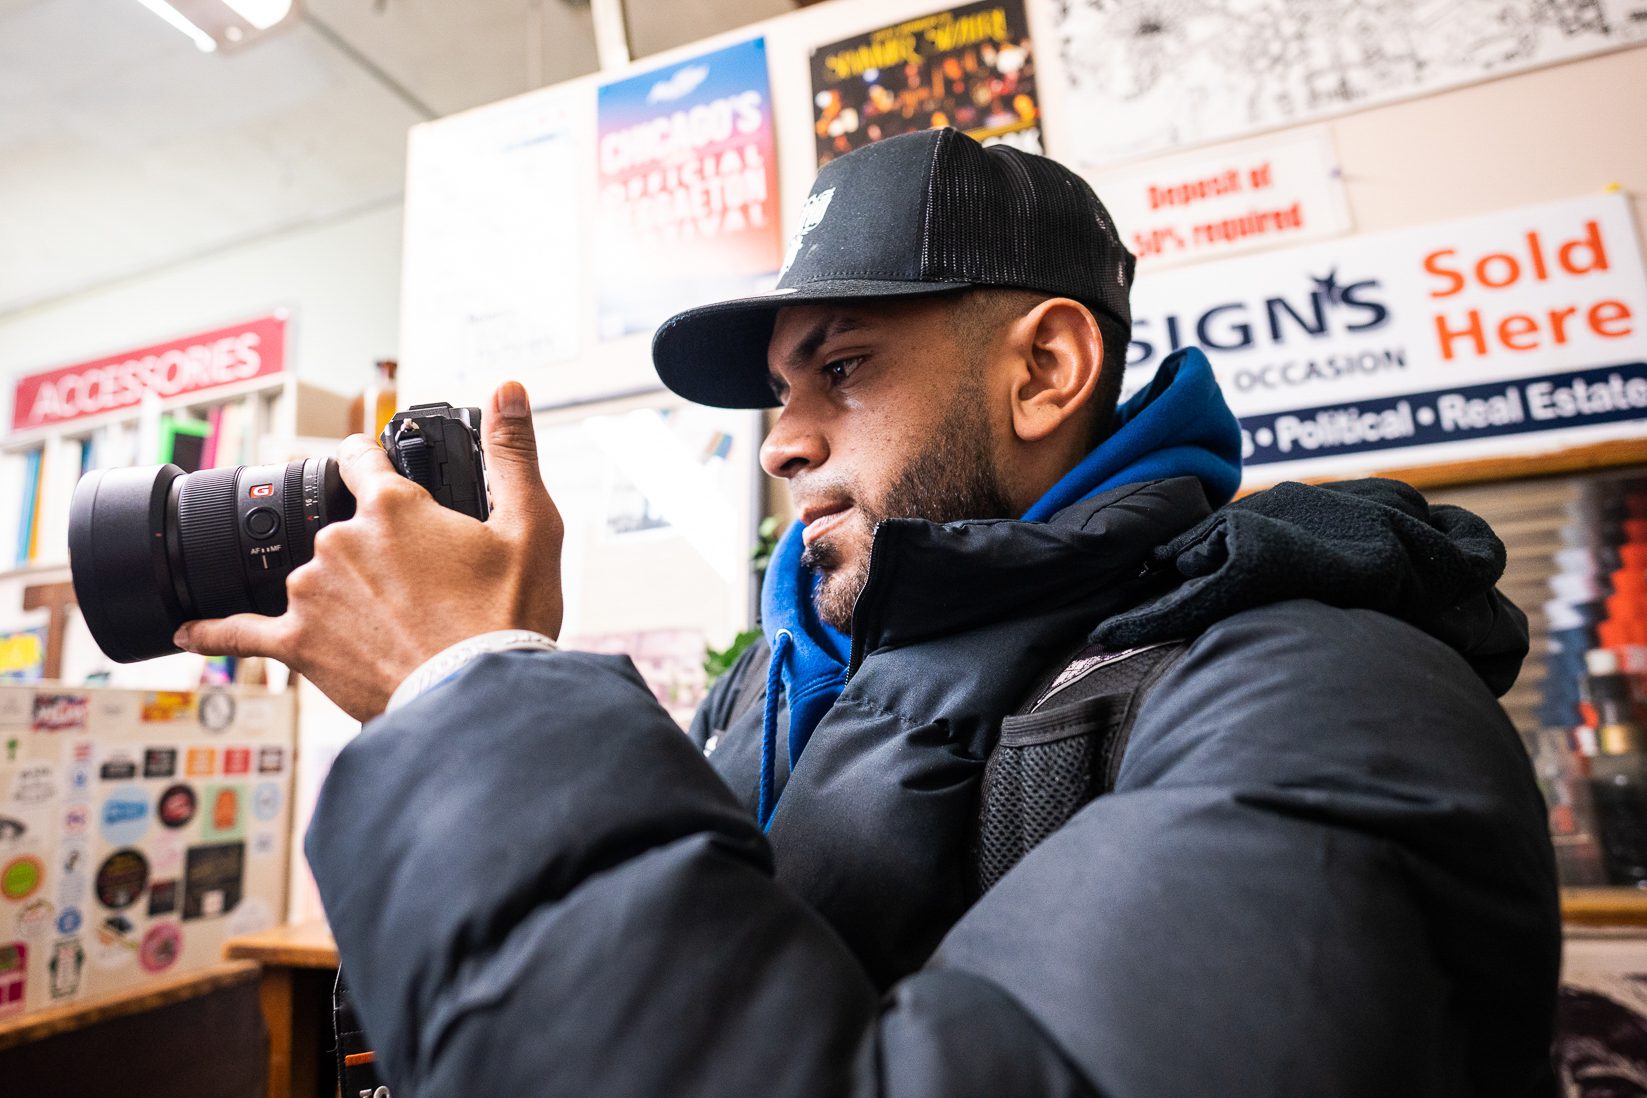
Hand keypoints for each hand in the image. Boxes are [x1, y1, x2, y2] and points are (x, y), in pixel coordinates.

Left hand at [175, 381, 564, 720]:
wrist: (479, 701)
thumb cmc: (508, 617)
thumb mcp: (531, 527)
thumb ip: (514, 452)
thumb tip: (510, 387)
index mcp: (392, 507)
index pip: (360, 457)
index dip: (368, 458)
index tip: (369, 462)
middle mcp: (339, 540)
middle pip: (342, 527)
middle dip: (374, 550)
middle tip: (421, 588)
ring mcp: (311, 592)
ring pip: (314, 575)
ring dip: (342, 593)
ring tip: (395, 628)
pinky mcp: (297, 644)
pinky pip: (241, 634)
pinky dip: (213, 631)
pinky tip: (189, 629)